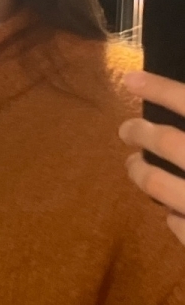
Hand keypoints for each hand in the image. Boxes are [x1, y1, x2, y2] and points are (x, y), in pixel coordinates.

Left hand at [120, 71, 184, 244]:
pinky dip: (172, 215)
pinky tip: (171, 211)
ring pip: (160, 186)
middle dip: (141, 133)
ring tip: (135, 166)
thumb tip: (181, 108)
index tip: (130, 78)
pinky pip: (179, 226)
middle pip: (168, 143)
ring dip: (142, 174)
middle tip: (126, 130)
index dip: (161, 89)